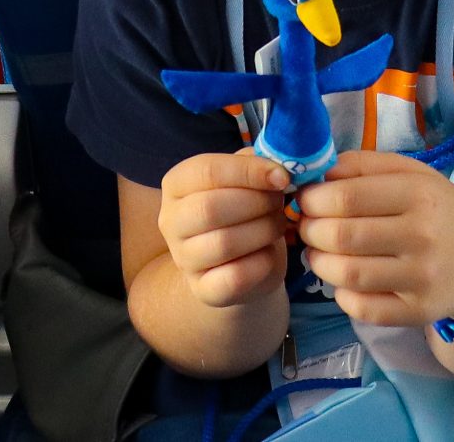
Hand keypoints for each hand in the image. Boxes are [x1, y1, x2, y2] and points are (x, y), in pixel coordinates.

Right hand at [157, 149, 289, 307]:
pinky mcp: (202, 290)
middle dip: (258, 202)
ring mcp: (182, 259)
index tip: (283, 177)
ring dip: (264, 230)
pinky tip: (268, 253)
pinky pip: (234, 277)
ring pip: (223, 243)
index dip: (250, 171)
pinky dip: (261, 263)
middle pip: (211, 208)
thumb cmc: (247, 209)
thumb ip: (257, 163)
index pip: (207, 170)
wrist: (244, 262)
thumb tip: (279, 166)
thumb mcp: (247, 178)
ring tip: (276, 224)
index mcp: (177, 183)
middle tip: (280, 203)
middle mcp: (170, 221)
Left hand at [295, 150, 453, 327]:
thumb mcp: (415, 176)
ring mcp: (421, 278)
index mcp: (420, 194)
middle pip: (341, 235)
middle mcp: (422, 235)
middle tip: (307, 227)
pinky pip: (361, 308)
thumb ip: (366, 166)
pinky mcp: (417, 311)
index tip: (306, 200)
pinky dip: (341, 295)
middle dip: (310, 230)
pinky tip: (345, 281)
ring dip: (318, 262)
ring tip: (319, 253)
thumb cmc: (441, 213)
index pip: (347, 196)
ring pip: (347, 274)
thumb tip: (317, 174)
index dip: (313, 199)